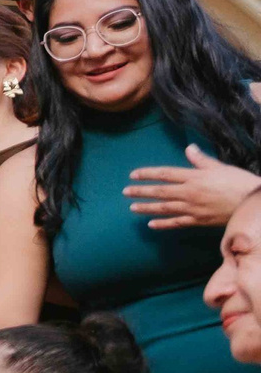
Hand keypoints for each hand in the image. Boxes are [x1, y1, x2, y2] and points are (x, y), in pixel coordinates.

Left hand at [125, 144, 260, 228]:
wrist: (253, 202)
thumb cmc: (238, 182)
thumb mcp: (219, 167)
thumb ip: (201, 160)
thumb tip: (188, 148)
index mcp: (194, 177)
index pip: (164, 174)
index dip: (147, 174)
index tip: (133, 175)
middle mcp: (190, 193)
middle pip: (160, 192)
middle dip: (141, 191)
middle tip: (125, 192)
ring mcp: (193, 208)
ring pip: (164, 208)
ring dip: (146, 207)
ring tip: (132, 207)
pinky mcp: (199, 220)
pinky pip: (177, 223)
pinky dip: (163, 223)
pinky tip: (151, 224)